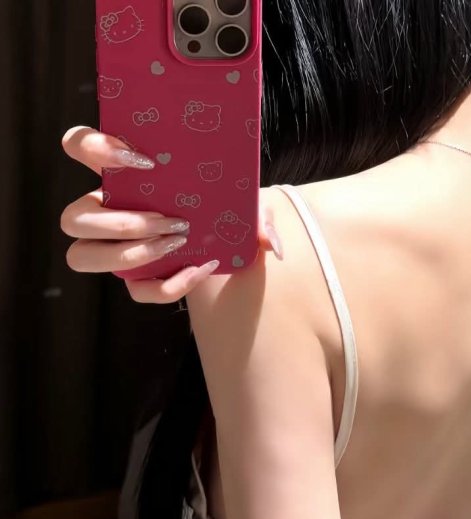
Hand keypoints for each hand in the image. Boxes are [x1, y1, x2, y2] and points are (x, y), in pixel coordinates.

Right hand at [59, 125, 283, 303]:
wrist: (235, 244)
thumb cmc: (228, 207)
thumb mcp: (245, 199)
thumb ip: (259, 212)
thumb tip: (269, 243)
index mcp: (123, 174)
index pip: (78, 146)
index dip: (93, 148)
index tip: (142, 161)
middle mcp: (108, 210)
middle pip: (72, 218)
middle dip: (120, 223)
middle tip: (168, 222)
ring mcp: (116, 247)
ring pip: (82, 256)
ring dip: (130, 254)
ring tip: (175, 245)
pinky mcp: (136, 278)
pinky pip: (136, 290)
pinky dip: (167, 286)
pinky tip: (197, 271)